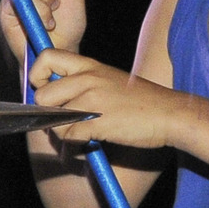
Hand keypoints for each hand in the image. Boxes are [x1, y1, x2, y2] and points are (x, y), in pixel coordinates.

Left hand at [30, 47, 180, 150]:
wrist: (171, 114)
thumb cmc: (142, 102)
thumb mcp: (110, 80)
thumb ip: (83, 84)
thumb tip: (54, 101)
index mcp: (89, 65)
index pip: (46, 57)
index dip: (38, 76)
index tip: (46, 92)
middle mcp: (87, 78)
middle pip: (42, 96)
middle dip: (47, 115)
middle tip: (62, 124)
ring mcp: (92, 100)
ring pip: (54, 121)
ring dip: (61, 137)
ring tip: (75, 141)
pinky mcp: (98, 122)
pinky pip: (69, 139)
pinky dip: (73, 150)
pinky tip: (84, 150)